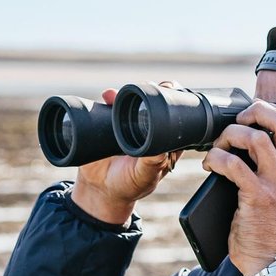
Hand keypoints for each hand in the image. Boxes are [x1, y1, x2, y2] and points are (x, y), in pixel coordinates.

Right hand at [70, 85, 181, 224]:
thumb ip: (152, 164)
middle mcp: (150, 129)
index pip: (177, 116)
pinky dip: (110, 97)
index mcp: (166, 141)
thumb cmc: (128, 186)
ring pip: (135, 100)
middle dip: (154, 89)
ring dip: (130, 91)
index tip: (172, 90)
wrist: (99, 190)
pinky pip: (111, 105)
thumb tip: (162, 147)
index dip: (177, 101)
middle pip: (156, 102)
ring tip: (122, 92)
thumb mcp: (143, 177)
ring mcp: (129, 124)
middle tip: (148, 85)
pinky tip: (107, 95)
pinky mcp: (110, 122)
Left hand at [203, 100, 275, 275]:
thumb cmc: (271, 239)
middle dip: (257, 113)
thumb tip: (247, 153)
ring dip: (231, 136)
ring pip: (257, 139)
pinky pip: (235, 164)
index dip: (274, 114)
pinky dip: (218, 158)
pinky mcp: (258, 198)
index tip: (254, 116)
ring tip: (218, 148)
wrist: (273, 270)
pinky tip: (210, 164)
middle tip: (237, 120)